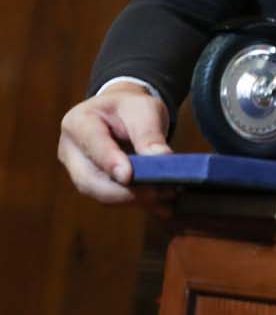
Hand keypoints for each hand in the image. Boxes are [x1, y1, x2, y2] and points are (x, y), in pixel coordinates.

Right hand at [57, 83, 170, 202]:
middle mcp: (71, 150)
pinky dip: (136, 203)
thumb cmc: (131, 108)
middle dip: (122, 192)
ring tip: (165, 199)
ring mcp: (78, 170)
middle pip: (88, 179)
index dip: (109, 161)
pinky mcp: (92, 184)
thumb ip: (149, 134)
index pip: (92, 144)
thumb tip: (162, 159)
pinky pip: (111, 199)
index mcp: (78, 122)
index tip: (127, 176)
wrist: (123, 113)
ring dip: (132, 200)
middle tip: (156, 194)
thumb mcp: (144, 109)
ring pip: (99, 194)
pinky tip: (162, 206)